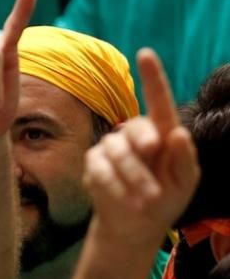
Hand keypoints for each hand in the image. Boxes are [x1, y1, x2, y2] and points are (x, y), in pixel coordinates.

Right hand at [83, 50, 198, 247]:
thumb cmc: (166, 199)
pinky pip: (100, 169)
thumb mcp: (185, 182)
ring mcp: (111, 148)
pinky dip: (115, 187)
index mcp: (162, 133)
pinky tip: (126, 201)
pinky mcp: (94, 165)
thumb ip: (184, 159)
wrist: (135, 224)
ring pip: (116, 151)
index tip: (145, 54)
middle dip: (143, 148)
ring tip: (145, 200)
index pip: (158, 100)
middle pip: (135, 129)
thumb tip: (177, 134)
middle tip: (153, 172)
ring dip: (133, 177)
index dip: (152, 77)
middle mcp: (135, 135)